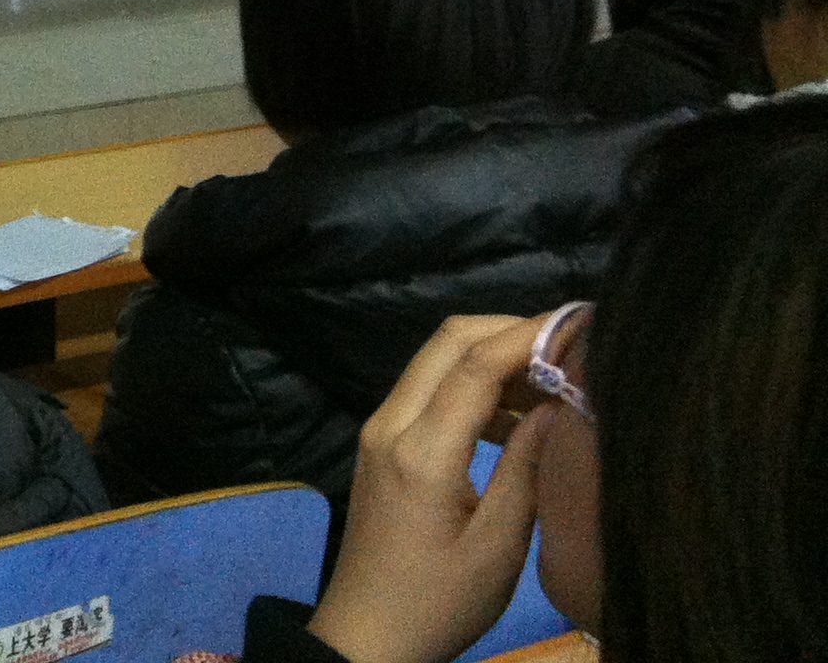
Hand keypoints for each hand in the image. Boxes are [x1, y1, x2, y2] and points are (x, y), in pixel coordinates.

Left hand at [307, 314, 548, 662]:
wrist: (368, 636)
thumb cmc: (440, 602)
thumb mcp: (499, 545)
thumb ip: (529, 467)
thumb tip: (563, 403)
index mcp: (419, 449)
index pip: (473, 363)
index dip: (529, 332)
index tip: (584, 321)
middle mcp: (390, 423)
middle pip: (448, 343)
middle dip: (511, 330)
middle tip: (575, 346)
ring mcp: (380, 429)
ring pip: (437, 362)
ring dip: (493, 357)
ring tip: (558, 384)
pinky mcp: (383, 442)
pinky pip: (430, 390)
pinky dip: (474, 386)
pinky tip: (520, 416)